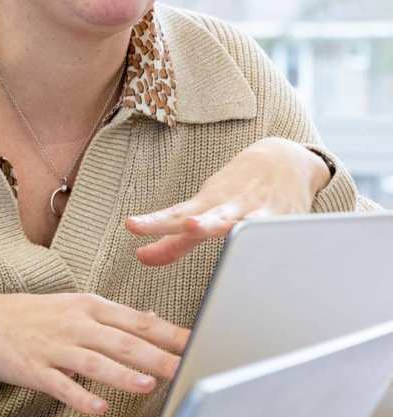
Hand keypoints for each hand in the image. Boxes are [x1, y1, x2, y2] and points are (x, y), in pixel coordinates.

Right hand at [0, 293, 188, 415]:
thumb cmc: (29, 315)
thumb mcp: (73, 306)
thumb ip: (114, 316)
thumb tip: (154, 319)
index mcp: (88, 306)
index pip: (137, 320)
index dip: (171, 332)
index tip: (201, 341)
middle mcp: (74, 324)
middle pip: (122, 341)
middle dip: (158, 355)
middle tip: (188, 367)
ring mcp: (53, 347)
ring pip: (93, 361)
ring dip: (121, 374)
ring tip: (148, 385)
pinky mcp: (33, 369)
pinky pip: (60, 385)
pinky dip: (80, 397)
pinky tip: (98, 408)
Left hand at [126, 137, 330, 266]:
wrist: (285, 158)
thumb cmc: (236, 188)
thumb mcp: (203, 208)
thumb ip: (174, 241)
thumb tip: (141, 257)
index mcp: (206, 204)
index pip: (176, 215)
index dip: (155, 222)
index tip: (131, 225)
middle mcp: (228, 205)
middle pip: (209, 216)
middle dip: (196, 224)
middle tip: (187, 225)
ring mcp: (256, 210)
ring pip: (242, 221)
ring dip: (232, 224)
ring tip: (218, 229)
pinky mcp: (284, 216)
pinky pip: (275, 226)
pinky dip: (268, 231)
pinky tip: (261, 237)